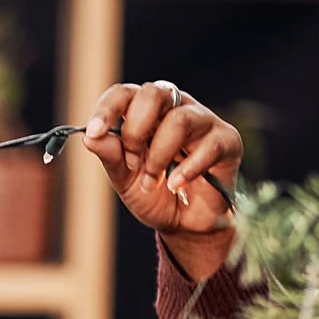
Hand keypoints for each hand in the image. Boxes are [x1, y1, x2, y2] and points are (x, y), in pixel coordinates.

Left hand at [82, 80, 241, 279]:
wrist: (186, 225)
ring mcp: (204, 121)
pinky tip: (175, 186)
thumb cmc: (155, 194)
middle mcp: (176, 107)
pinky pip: (207, 146)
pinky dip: (185, 171)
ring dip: (158, 156)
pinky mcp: (227, 140)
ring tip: (152, 181)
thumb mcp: (125, 179)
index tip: (94, 132)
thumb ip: (111, 156)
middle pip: (154, 93)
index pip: (125, 93)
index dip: (108, 108)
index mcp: (147, 112)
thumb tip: (91, 138)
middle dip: (135, 132)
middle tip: (132, 163)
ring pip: (179, 121)